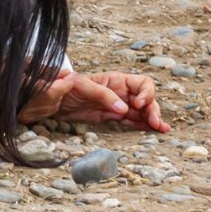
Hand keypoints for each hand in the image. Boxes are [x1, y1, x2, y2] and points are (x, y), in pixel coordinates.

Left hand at [20, 71, 169, 131]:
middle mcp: (119, 92)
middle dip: (153, 109)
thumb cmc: (63, 88)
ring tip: (162, 129)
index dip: (146, 94)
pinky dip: (141, 125)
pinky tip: (151, 131)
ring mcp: (116, 105)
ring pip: (141, 111)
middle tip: (156, 124)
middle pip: (145, 98)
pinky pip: (130, 121)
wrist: (48, 100)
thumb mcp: (81, 86)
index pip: (141, 83)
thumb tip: (122, 108)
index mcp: (115, 80)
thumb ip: (103, 95)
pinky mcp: (109, 117)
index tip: (139, 105)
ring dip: (152, 119)